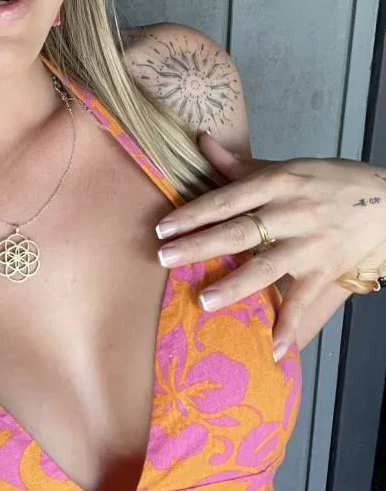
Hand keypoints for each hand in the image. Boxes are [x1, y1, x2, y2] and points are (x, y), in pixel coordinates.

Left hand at [156, 133, 385, 356]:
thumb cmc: (327, 181)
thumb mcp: (284, 166)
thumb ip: (239, 164)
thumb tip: (201, 141)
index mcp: (276, 182)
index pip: (226, 199)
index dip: (192, 213)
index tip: (162, 227)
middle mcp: (290, 212)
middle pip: (238, 231)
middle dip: (199, 246)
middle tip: (164, 258)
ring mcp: (308, 244)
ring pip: (266, 266)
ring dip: (235, 285)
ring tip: (204, 300)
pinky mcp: (325, 270)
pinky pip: (304, 301)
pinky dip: (289, 325)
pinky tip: (272, 349)